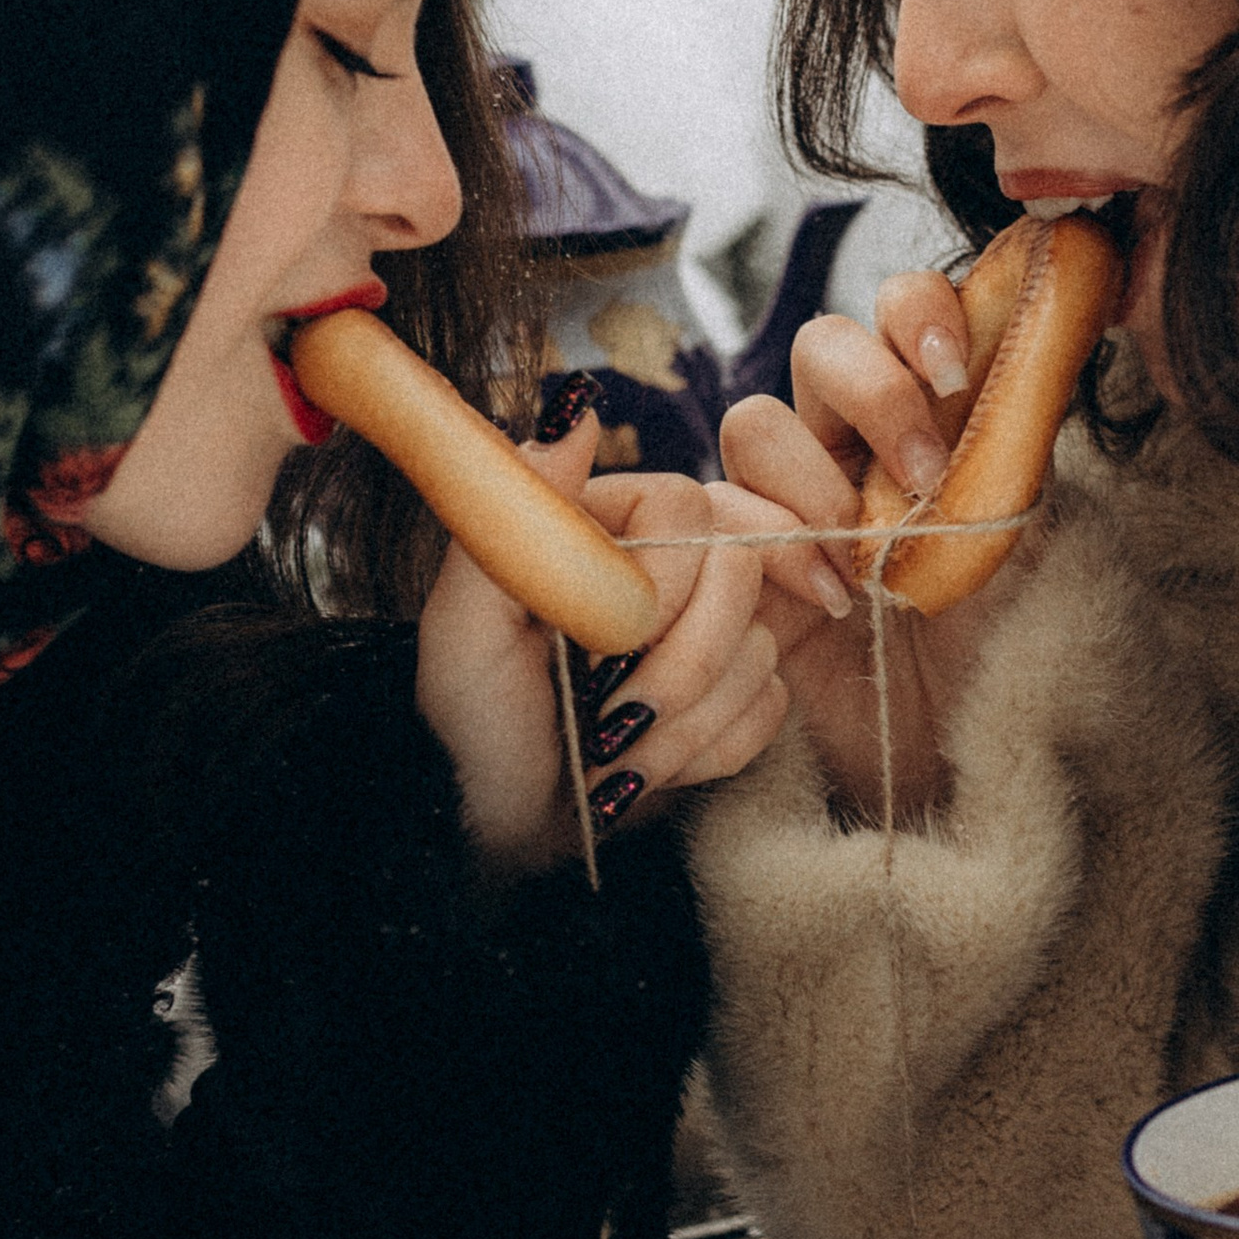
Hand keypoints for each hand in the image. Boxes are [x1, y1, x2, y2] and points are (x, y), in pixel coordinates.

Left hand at [415, 392, 786, 864]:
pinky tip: (647, 765)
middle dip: (682, 665)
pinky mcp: (730, 699)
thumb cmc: (468, 729)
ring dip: (683, 722)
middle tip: (608, 713)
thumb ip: (519, 512)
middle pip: (745, 575)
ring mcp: (702, 634)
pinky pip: (772, 706)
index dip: (670, 582)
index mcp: (601, 528)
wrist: (493, 832)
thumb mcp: (467, 623)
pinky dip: (708, 750)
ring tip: (610, 751)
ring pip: (761, 650)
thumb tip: (573, 406)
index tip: (621, 638)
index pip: (695, 507)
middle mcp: (662, 570)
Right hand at [715, 272, 1025, 820]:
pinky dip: (771, 543)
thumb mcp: (1037, 537)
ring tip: (868, 557)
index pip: (907, 315)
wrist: (964, 760)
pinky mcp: (740, 566)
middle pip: (823, 345)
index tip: (955, 369)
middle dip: (869, 389)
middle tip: (919, 472)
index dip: (917, 314)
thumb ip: (1018, 441)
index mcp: (934, 418)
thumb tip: (1031, 342)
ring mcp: (793, 502)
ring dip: (812, 477)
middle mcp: (857, 445)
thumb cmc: (1008, 653)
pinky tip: (828, 600)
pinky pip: (716, 512)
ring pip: (757, 422)